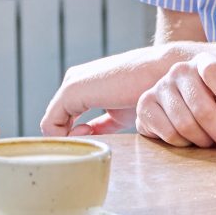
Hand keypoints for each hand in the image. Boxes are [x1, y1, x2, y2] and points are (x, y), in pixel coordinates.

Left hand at [41, 43, 183, 135]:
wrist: (164, 72)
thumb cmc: (150, 92)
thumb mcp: (121, 114)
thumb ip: (103, 125)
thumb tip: (93, 139)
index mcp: (85, 85)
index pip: (65, 118)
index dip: (78, 137)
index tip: (99, 141)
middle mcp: (74, 81)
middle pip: (56, 122)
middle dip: (72, 139)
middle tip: (96, 142)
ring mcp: (71, 84)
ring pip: (52, 125)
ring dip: (69, 140)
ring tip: (93, 138)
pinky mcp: (72, 90)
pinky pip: (51, 124)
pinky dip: (65, 138)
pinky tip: (88, 133)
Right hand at [129, 51, 215, 148]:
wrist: (181, 108)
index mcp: (205, 63)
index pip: (215, 72)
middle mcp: (180, 70)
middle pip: (203, 108)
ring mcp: (160, 87)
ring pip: (186, 125)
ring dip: (204, 140)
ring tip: (211, 140)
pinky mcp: (145, 106)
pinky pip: (170, 134)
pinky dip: (185, 144)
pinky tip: (190, 138)